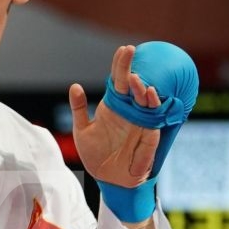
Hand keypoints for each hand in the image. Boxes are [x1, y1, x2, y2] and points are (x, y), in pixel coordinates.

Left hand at [67, 45, 163, 190]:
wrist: (106, 179)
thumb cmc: (96, 154)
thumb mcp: (82, 131)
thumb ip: (79, 109)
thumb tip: (75, 86)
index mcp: (114, 107)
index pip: (119, 82)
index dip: (121, 65)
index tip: (123, 49)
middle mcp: (130, 111)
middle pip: (133, 86)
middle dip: (131, 69)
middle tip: (128, 52)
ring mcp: (140, 123)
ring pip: (145, 101)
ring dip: (141, 88)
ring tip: (134, 77)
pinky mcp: (148, 137)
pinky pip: (153, 120)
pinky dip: (152, 107)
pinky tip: (150, 95)